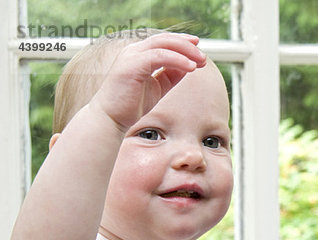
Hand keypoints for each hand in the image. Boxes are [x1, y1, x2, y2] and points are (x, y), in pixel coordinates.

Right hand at [89, 32, 205, 131]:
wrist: (112, 118)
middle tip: (203, 56)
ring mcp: (131, 56)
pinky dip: (177, 60)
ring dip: (185, 51)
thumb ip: (172, 75)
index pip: (164, 41)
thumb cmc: (132, 104)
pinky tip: (190, 68)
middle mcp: (134, 51)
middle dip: (187, 45)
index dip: (183, 42)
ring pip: (163, 44)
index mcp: (139, 55)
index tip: (199, 48)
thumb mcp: (159, 87)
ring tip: (200, 61)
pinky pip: (159, 56)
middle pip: (165, 39)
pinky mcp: (131, 66)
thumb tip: (190, 65)